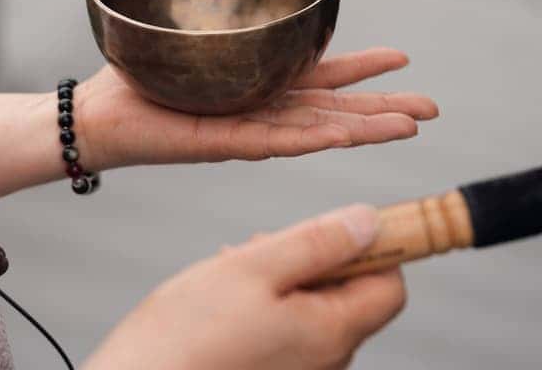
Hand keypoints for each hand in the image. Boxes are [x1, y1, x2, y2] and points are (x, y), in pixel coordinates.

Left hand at [77, 48, 436, 171]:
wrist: (99, 112)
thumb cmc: (141, 77)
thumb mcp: (190, 41)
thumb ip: (220, 21)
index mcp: (256, 86)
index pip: (316, 80)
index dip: (359, 72)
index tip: (401, 60)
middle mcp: (257, 111)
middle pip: (328, 111)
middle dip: (379, 110)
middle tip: (430, 109)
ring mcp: (242, 130)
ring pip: (312, 130)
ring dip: (360, 129)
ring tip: (408, 125)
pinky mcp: (217, 142)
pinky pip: (271, 140)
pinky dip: (309, 139)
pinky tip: (346, 136)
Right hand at [84, 204, 405, 369]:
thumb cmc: (188, 333)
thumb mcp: (254, 267)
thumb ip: (317, 242)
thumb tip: (369, 222)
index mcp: (331, 333)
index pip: (390, 285)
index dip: (372, 246)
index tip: (336, 223)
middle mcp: (326, 361)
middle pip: (350, 293)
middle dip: (314, 257)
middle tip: (264, 246)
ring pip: (315, 307)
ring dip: (286, 276)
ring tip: (238, 268)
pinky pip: (291, 328)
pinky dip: (270, 302)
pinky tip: (230, 294)